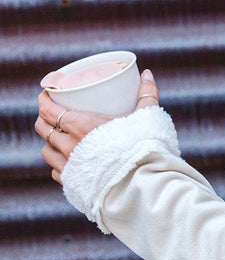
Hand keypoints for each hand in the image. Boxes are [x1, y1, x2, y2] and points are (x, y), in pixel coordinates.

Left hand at [35, 69, 159, 185]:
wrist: (145, 185)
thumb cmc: (145, 149)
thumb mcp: (147, 117)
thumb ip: (146, 93)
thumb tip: (146, 73)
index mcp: (81, 126)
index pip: (47, 109)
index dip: (43, 99)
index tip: (48, 93)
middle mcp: (69, 147)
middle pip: (42, 128)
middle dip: (44, 118)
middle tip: (53, 113)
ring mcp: (69, 168)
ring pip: (46, 152)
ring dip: (50, 142)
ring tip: (59, 138)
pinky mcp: (74, 186)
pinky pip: (57, 172)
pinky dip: (59, 165)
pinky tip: (68, 162)